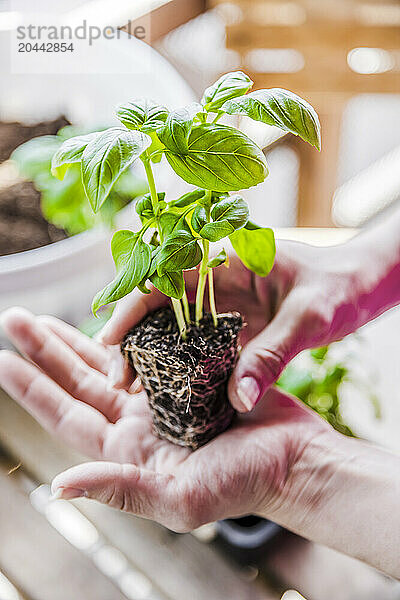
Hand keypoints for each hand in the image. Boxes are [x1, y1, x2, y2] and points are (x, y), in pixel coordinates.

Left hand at [0, 308, 331, 530]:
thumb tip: (58, 487)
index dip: (33, 389)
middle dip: (45, 352)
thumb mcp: (180, 497)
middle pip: (79, 382)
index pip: (67, 415)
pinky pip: (146, 348)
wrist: (294, 458)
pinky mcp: (187, 376)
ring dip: (74, 340)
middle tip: (15, 319)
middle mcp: (137, 423)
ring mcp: (161, 398)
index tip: (3, 359)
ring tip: (44, 318)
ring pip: (106, 362)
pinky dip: (124, 332)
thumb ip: (120, 488)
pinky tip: (107, 317)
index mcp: (128, 450)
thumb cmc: (244, 483)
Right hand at [99, 241, 368, 412]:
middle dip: (133, 338)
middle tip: (120, 379)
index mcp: (227, 260)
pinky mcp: (236, 327)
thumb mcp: (309, 317)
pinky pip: (199, 345)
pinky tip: (168, 389)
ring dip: (152, 355)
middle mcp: (218, 281)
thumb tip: (237, 399)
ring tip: (134, 390)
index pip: (165, 277)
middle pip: (160, 306)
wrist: (364, 285)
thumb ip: (272, 355)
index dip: (132, 306)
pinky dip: (181, 365)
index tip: (110, 339)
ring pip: (174, 328)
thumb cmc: (341, 285)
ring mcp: (225, 305)